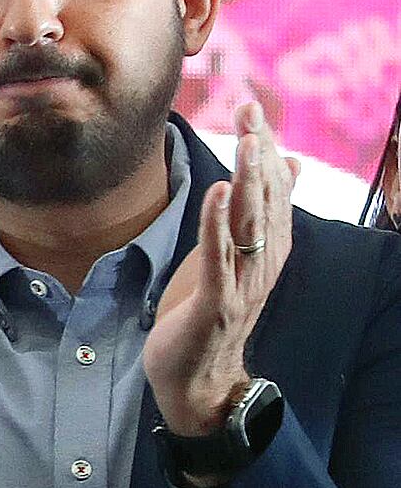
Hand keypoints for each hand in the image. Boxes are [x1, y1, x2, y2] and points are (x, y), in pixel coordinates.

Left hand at [148, 101, 295, 434]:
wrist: (196, 378)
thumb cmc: (210, 311)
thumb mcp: (238, 255)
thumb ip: (261, 213)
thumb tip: (290, 164)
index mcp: (270, 249)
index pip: (272, 190)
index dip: (263, 149)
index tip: (252, 109)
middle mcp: (263, 262)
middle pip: (265, 199)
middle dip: (258, 154)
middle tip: (250, 111)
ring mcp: (242, 283)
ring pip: (250, 224)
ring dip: (249, 181)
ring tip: (247, 143)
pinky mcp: (215, 303)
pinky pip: (218, 257)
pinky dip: (217, 223)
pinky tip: (216, 192)